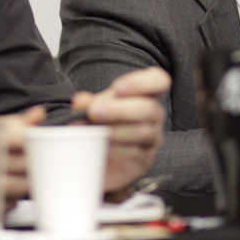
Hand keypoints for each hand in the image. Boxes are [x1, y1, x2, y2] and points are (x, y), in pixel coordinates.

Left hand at [72, 66, 167, 191]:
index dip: (142, 82)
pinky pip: (135, 153)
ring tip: (96, 130)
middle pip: (149, 109)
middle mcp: (153, 114)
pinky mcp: (144, 159)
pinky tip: (102, 146)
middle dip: (119, 110)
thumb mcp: (94, 108)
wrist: (101, 156)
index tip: (117, 88)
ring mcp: (152, 137)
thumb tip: (81, 101)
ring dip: (116, 130)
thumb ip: (88, 103)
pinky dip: (116, 149)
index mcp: (145, 94)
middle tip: (94, 112)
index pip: (158, 81)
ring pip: (143, 132)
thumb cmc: (104, 123)